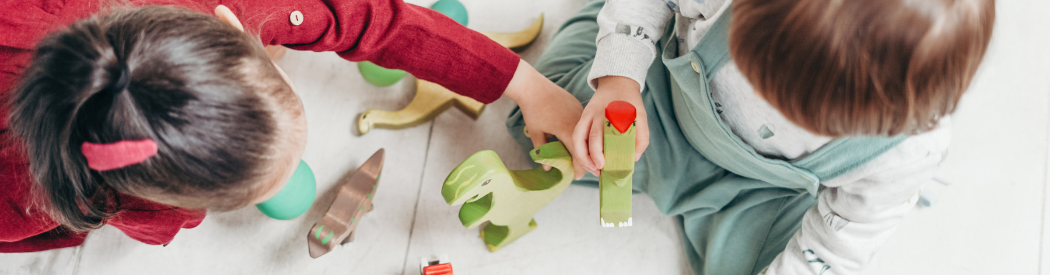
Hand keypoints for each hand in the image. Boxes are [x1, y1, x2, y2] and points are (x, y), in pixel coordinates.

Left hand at [504, 60, 586, 179]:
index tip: (578, 177)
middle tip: (583, 170)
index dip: (580, 168)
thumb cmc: (532, 110)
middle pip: (586, 146)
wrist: (533, 86)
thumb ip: (542, 151)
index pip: (578, 155)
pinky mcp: (578, 106)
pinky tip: (581, 140)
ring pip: (587, 134)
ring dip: (586, 146)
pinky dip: (583, 134)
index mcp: (567, 131)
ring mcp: (579, 113)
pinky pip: (583, 124)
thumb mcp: (536, 132)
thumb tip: (547, 168)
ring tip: (583, 156)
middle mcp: (577, 122)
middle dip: (586, 159)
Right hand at [571, 76, 649, 175]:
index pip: (607, 135)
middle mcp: (598, 114)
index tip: (604, 165)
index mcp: (614, 113)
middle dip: (593, 156)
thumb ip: (641, 137)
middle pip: (592, 137)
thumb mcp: (641, 117)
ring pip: (578, 137)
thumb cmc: (630, 103)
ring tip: (591, 169)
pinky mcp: (583, 117)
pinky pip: (576, 135)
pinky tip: (586, 160)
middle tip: (599, 170)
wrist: (617, 83)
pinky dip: (578, 149)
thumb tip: (633, 158)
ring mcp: (588, 115)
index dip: (602, 152)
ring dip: (582, 156)